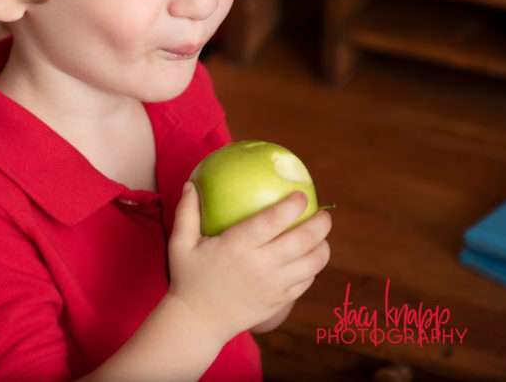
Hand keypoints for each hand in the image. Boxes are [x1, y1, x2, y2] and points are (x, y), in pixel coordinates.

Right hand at [166, 182, 331, 346]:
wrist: (197, 322)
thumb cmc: (188, 278)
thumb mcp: (180, 244)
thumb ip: (186, 212)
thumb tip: (191, 184)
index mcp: (238, 246)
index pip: (273, 221)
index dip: (292, 205)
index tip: (301, 194)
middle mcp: (260, 265)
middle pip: (302, 240)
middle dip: (320, 224)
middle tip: (324, 214)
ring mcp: (273, 285)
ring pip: (312, 264)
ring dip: (323, 247)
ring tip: (321, 236)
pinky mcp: (279, 301)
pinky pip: (306, 281)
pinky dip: (313, 268)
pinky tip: (308, 259)